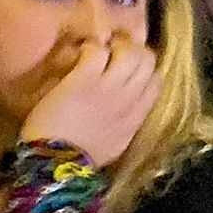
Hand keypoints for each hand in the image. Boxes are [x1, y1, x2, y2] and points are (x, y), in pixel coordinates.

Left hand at [20, 34, 161, 167]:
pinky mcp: (85, 79)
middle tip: (116, 53)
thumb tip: (124, 108)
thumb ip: (125, 123)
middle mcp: (129, 99)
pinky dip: (91, 47)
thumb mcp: (115, 144)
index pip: (157, 82)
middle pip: (148, 61)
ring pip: (129, 51)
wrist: (56, 166)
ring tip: (99, 51)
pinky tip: (80, 54)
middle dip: (134, 51)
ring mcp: (109, 88)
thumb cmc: (79, 159)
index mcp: (137, 118)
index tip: (131, 69)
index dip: (146, 70)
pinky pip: (98, 50)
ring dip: (114, 46)